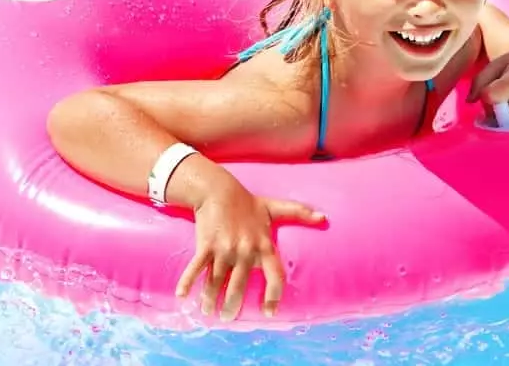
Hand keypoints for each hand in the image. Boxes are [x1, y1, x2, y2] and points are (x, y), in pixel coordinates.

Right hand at [175, 170, 324, 321]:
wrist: (219, 190)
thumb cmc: (248, 202)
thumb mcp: (275, 206)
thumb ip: (300, 213)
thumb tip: (324, 218)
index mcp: (263, 244)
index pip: (274, 274)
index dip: (274, 294)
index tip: (269, 311)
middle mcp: (245, 250)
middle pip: (239, 285)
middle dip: (232, 304)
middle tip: (229, 317)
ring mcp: (225, 248)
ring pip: (217, 281)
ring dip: (210, 298)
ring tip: (208, 311)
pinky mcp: (206, 245)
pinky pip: (197, 268)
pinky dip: (189, 283)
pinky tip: (183, 296)